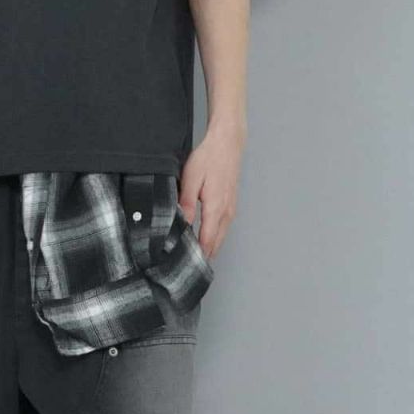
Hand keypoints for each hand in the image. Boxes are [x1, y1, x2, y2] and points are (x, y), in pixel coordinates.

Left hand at [178, 127, 243, 259]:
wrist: (228, 143)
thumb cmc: (208, 158)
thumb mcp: (191, 179)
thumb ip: (186, 204)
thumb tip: (182, 225)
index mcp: (215, 209)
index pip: (207, 241)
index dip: (198, 256)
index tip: (187, 268)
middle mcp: (226, 213)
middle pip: (216, 244)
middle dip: (203, 257)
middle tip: (188, 269)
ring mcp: (231, 209)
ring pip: (221, 237)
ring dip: (210, 248)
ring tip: (196, 260)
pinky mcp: (231, 204)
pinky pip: (224, 228)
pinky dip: (215, 238)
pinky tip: (206, 241)